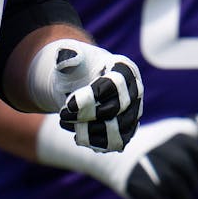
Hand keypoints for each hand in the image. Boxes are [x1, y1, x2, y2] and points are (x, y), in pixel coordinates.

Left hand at [29, 40, 143, 151]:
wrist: (83, 80)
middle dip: (86, 115)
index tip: (67, 104)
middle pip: (116, 109)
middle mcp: (135, 91)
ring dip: (89, 132)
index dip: (90, 97)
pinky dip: (95, 143)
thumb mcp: (71, 55)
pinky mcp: (127, 130)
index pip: (114, 85)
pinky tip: (77, 135)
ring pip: (118, 130)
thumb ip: (67, 55)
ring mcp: (133, 112)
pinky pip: (116, 143)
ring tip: (67, 124)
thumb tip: (64, 58)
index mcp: (124, 69)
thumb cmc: (79, 66)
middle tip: (62, 114)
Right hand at [37, 106, 197, 198]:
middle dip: (188, 189)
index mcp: (178, 137)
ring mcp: (154, 171)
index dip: (195, 171)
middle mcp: (168, 152)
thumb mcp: (175, 129)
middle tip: (176, 187)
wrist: (112, 155)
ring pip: (183, 198)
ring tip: (171, 197)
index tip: (182, 169)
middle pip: (192, 182)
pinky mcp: (141, 188)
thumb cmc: (150, 142)